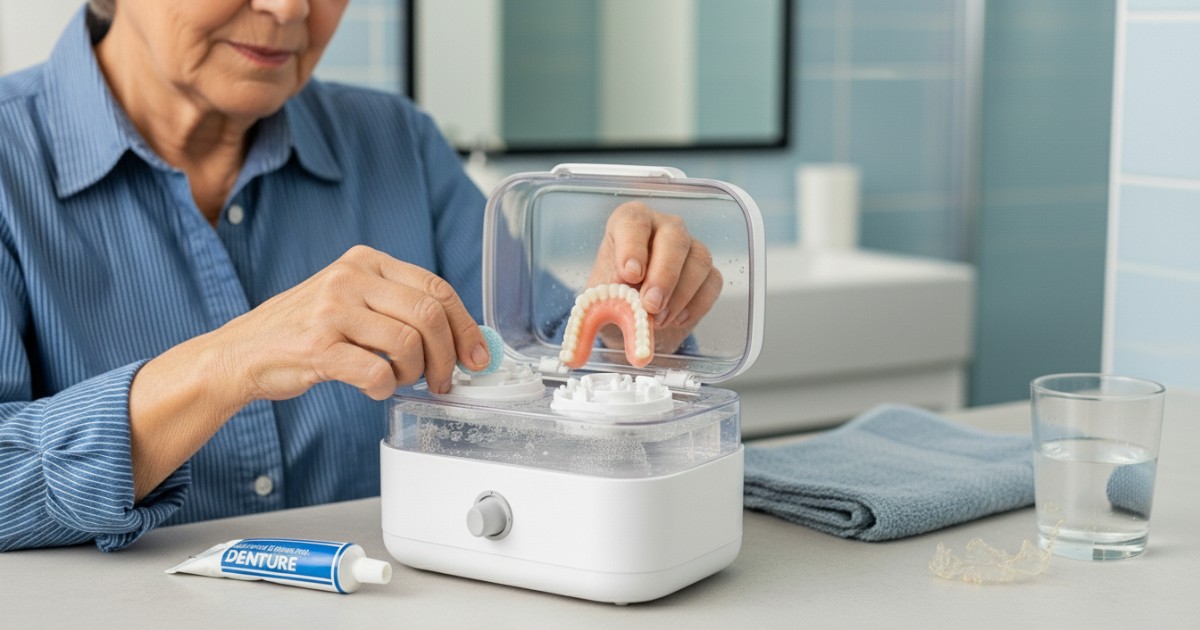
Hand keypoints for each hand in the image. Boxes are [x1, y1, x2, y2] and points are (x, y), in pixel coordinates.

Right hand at [211, 245, 487, 401]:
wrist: (241, 352)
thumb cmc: (305, 330)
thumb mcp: (352, 299)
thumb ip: (398, 306)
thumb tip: (461, 337)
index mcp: (365, 261)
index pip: (436, 288)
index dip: (466, 326)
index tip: (478, 356)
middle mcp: (349, 278)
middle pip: (428, 315)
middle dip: (446, 356)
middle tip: (443, 381)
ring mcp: (331, 311)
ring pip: (408, 344)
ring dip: (414, 374)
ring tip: (400, 382)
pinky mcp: (317, 347)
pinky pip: (376, 373)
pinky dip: (385, 390)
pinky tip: (375, 389)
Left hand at [586, 202, 722, 352]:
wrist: (633, 320)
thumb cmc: (613, 300)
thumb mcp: (598, 303)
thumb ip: (600, 309)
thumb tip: (604, 327)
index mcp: (629, 224)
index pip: (634, 221)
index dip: (633, 246)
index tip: (629, 275)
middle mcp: (663, 228)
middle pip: (674, 238)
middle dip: (663, 274)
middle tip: (650, 306)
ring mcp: (690, 248)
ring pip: (699, 260)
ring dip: (680, 295)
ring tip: (658, 321)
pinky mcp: (708, 272)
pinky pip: (712, 282)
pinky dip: (696, 305)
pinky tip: (676, 321)